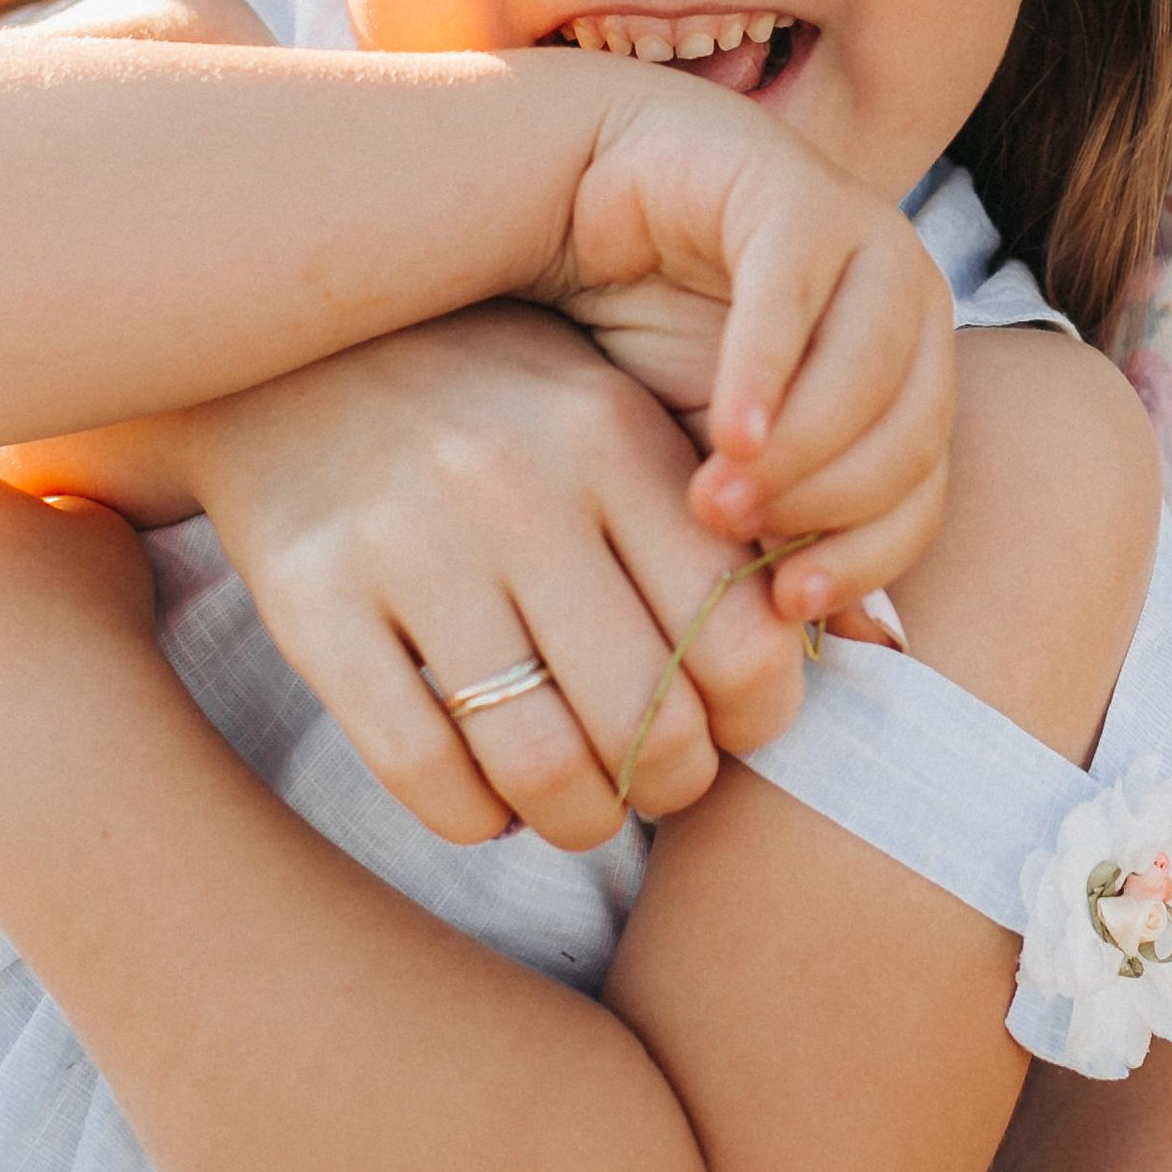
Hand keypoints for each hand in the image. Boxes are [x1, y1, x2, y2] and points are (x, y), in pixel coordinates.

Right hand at [168, 304, 818, 854]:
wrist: (288, 350)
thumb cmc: (495, 407)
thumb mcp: (614, 425)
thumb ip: (729, 529)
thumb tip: (882, 654)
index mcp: (614, 437)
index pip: (745, 639)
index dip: (759, 719)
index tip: (734, 723)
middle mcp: (517, 484)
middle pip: (651, 723)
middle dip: (672, 786)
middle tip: (659, 781)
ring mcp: (409, 543)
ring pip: (540, 767)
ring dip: (580, 820)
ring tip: (582, 804)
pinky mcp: (313, 600)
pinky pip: (423, 771)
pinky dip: (472, 816)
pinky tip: (484, 795)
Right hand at [548, 71, 957, 616]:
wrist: (579, 206)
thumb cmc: (646, 346)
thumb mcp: (710, 459)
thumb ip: (773, 534)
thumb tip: (857, 651)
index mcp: (906, 377)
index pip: (924, 493)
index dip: (866, 558)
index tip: (785, 608)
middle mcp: (906, 306)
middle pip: (915, 434)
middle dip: (827, 505)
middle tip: (732, 543)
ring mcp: (863, 237)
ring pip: (876, 366)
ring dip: (803, 447)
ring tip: (716, 498)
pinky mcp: (795, 190)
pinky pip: (799, 289)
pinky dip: (770, 369)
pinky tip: (729, 432)